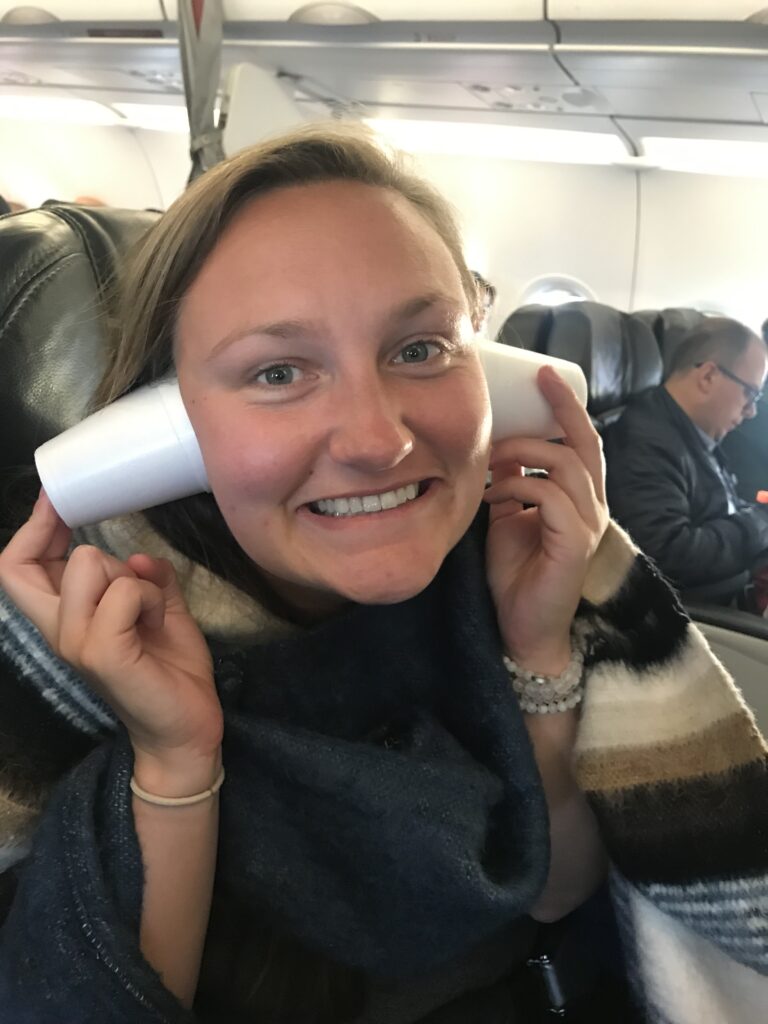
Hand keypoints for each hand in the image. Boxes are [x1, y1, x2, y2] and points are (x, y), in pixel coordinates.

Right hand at [0, 491, 221, 770]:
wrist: (187, 728)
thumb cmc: (169, 670)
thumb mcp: (159, 608)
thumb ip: (145, 577)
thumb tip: (136, 556)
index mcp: (64, 619)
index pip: (16, 567)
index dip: (30, 529)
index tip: (55, 500)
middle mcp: (58, 631)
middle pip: (36, 560)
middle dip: (90, 553)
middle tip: (131, 584)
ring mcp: (75, 643)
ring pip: (90, 564)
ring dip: (132, 579)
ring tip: (151, 614)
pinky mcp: (102, 652)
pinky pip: (125, 591)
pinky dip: (151, 596)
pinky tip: (158, 624)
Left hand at [484, 366, 607, 671]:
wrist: (523, 629)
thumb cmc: (515, 575)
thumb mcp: (507, 517)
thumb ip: (510, 483)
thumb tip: (496, 450)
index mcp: (578, 499)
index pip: (581, 443)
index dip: (567, 408)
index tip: (545, 375)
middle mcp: (592, 507)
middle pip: (585, 444)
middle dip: (561, 409)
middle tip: (536, 382)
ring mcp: (588, 525)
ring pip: (564, 465)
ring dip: (521, 454)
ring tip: (489, 462)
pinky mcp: (575, 543)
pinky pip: (549, 496)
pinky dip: (516, 488)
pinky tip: (491, 498)